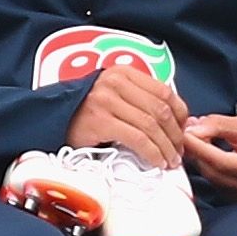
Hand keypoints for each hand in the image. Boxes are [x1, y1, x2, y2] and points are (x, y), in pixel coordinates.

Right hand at [67, 59, 188, 168]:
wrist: (53, 120)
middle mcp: (115, 82)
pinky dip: (152, 153)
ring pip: (151, 125)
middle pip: (160, 110)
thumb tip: (176, 122)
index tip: (183, 132)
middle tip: (179, 152)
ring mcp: (106, 100)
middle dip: (175, 135)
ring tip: (170, 161)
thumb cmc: (88, 112)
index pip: (165, 91)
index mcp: (123, 73)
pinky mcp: (100, 121)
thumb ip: (140, 100)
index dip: (180, 114)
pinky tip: (156, 162)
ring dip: (166, 147)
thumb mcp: (115, 96)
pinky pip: (137, 138)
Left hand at [181, 111, 236, 204]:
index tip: (185, 134)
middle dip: (197, 151)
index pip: (221, 162)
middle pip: (214, 172)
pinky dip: (208, 168)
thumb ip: (217, 126)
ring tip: (197, 138)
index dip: (199, 147)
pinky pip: (216, 184)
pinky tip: (205, 153)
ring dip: (201, 159)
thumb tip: (192, 129)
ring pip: (212, 178)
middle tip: (187, 131)